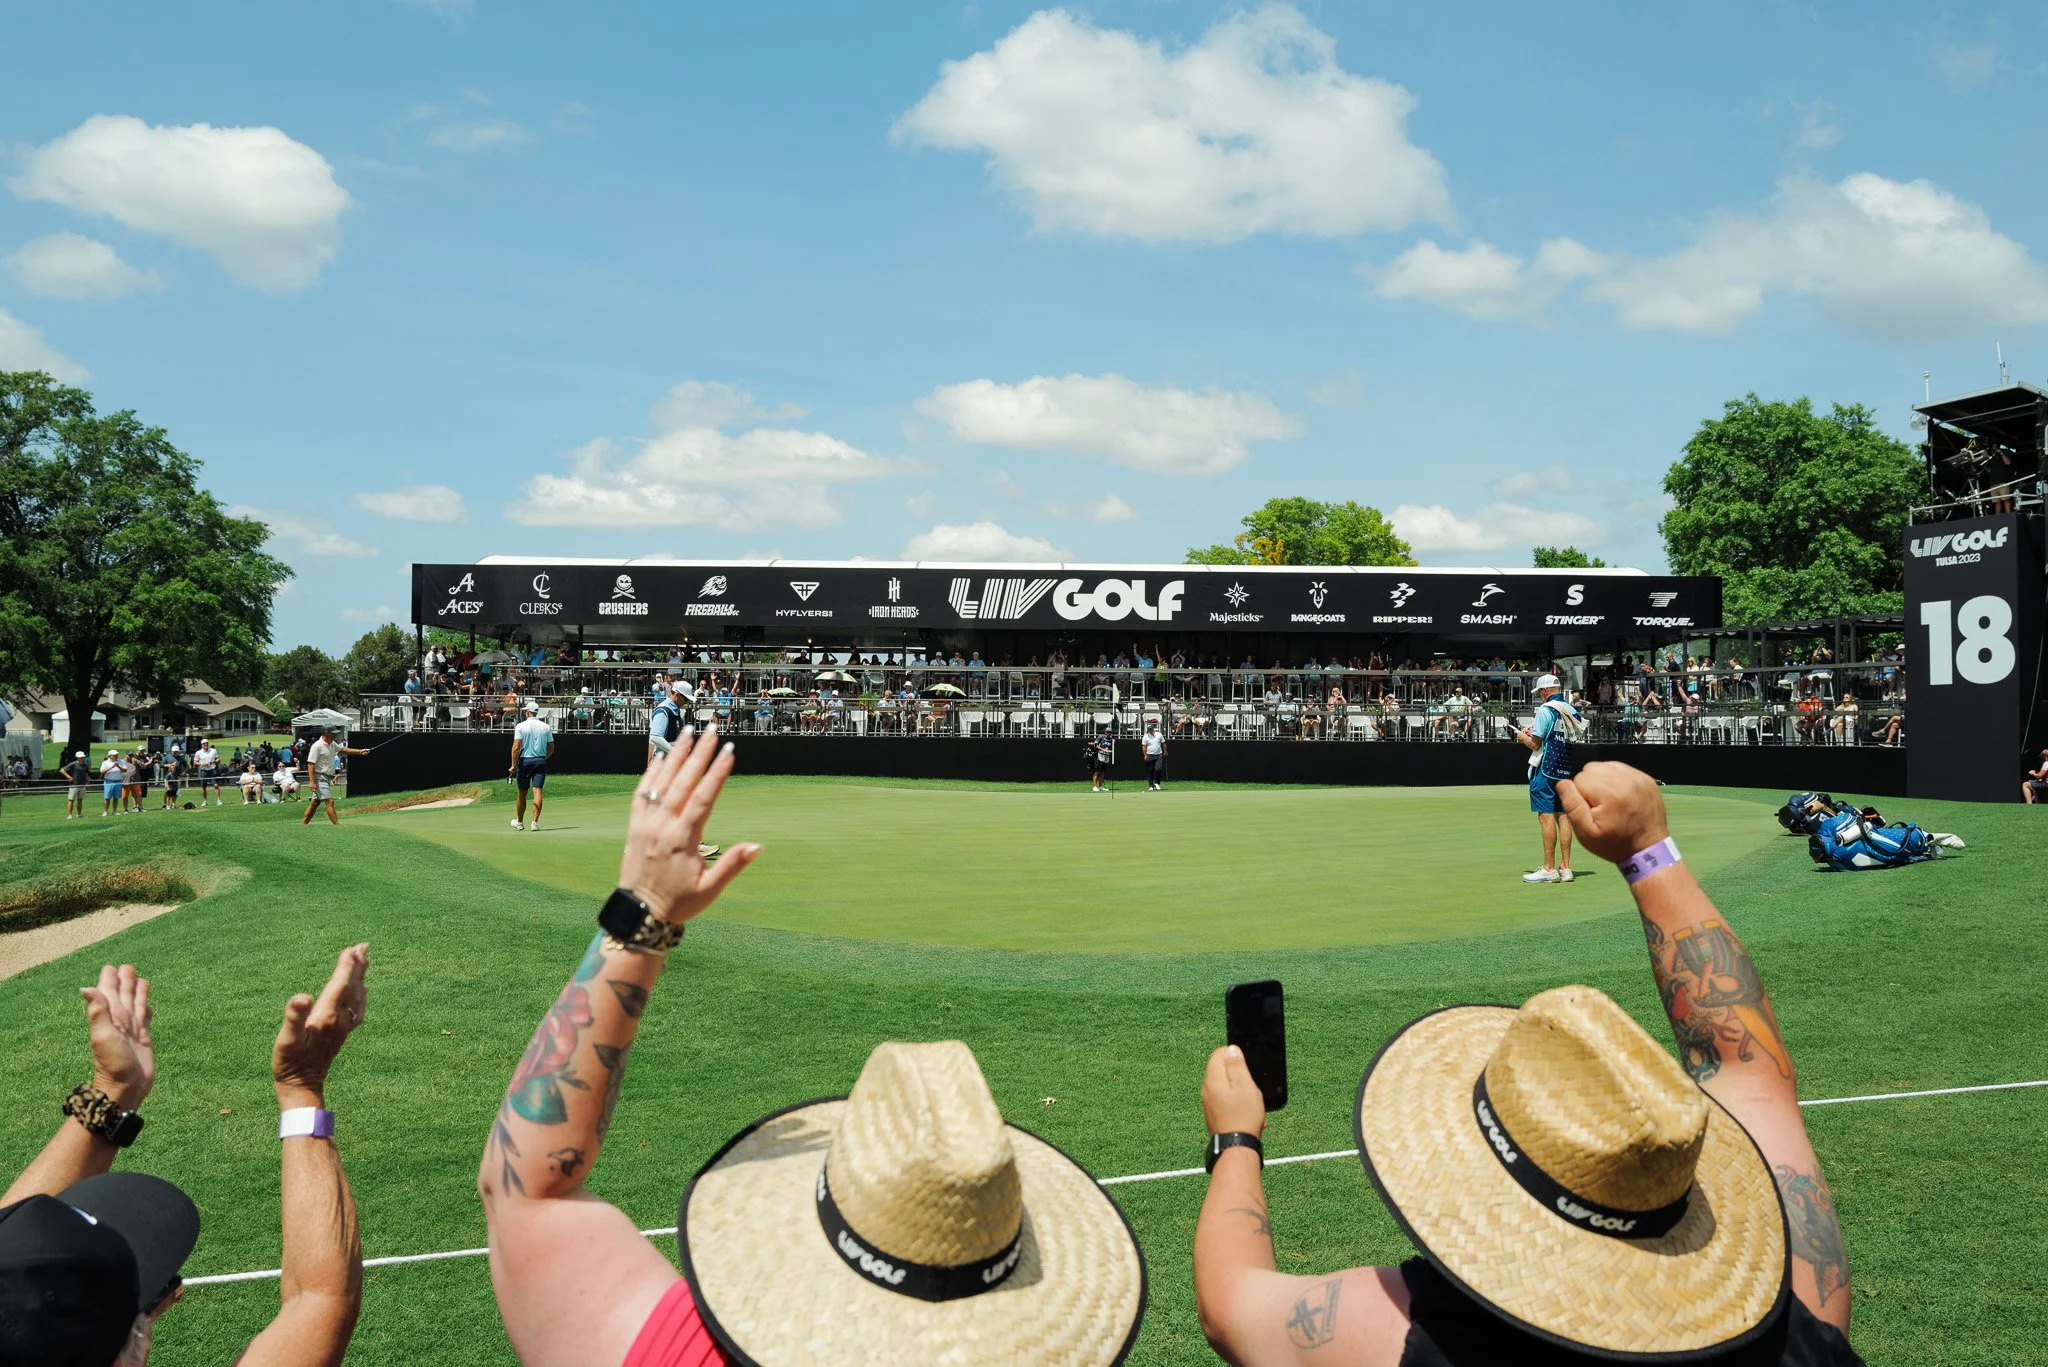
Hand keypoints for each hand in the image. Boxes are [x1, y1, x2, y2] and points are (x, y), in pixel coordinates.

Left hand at [81, 964, 153, 1109]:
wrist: (125, 1087)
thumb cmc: (112, 1063)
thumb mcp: (103, 1034)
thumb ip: (98, 1011)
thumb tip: (86, 987)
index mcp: (110, 1017)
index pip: (108, 993)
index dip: (109, 980)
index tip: (112, 967)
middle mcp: (121, 1021)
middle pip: (123, 995)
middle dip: (125, 981)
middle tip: (128, 967)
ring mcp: (132, 1030)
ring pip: (135, 1004)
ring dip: (137, 991)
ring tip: (141, 979)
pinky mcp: (144, 1038)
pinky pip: (145, 1019)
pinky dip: (147, 1009)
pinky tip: (148, 1005)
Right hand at [273, 943, 368, 1107]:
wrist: (302, 1086)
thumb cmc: (290, 1062)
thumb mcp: (286, 1039)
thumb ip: (294, 1017)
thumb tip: (301, 996)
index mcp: (327, 1016)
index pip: (340, 985)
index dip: (346, 966)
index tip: (352, 949)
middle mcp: (340, 1020)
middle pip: (352, 987)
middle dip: (357, 966)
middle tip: (363, 946)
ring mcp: (343, 1027)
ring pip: (357, 996)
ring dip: (360, 977)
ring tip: (364, 961)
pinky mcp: (342, 1034)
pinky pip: (357, 1009)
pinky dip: (360, 995)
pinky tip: (360, 993)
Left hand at [618, 723, 761, 923]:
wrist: (638, 914)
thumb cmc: (678, 903)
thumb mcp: (710, 889)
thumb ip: (732, 865)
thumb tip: (758, 846)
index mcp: (682, 839)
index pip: (703, 798)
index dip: (717, 773)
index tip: (729, 752)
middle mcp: (662, 826)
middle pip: (683, 782)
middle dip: (700, 754)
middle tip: (712, 731)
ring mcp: (645, 824)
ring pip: (661, 781)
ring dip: (676, 755)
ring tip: (688, 732)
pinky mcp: (634, 826)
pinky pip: (642, 793)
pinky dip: (650, 773)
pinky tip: (659, 756)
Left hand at [1202, 1045, 1265, 1137]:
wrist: (1236, 1146)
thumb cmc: (1243, 1116)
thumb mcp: (1245, 1086)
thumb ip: (1237, 1065)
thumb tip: (1231, 1048)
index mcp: (1213, 1079)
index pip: (1218, 1054)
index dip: (1234, 1055)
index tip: (1246, 1066)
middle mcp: (1206, 1089)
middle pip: (1221, 1070)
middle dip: (1238, 1075)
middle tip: (1251, 1087)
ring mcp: (1208, 1102)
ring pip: (1225, 1087)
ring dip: (1240, 1091)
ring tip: (1251, 1103)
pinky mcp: (1213, 1113)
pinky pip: (1226, 1101)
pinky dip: (1237, 1103)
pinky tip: (1247, 1113)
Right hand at [1555, 762, 1669, 863]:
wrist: (1648, 849)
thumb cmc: (1615, 844)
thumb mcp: (1586, 832)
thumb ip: (1572, 806)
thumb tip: (1563, 784)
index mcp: (1609, 793)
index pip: (1579, 778)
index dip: (1580, 795)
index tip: (1590, 810)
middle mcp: (1625, 780)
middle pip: (1591, 768)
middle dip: (1590, 785)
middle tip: (1599, 805)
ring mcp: (1638, 777)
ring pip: (1605, 766)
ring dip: (1602, 780)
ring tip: (1609, 800)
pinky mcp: (1646, 778)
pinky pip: (1621, 768)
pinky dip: (1616, 779)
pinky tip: (1620, 796)